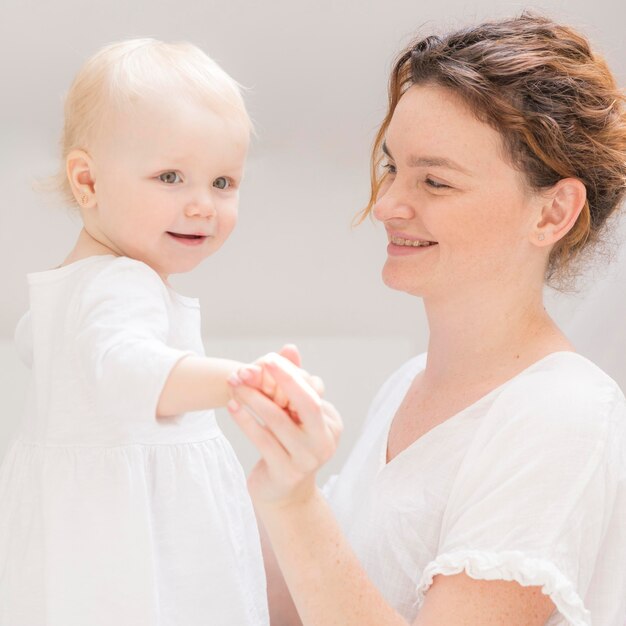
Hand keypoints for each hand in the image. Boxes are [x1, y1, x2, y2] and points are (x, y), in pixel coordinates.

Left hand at [227, 354, 341, 507]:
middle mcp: (325, 442)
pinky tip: (232, 407)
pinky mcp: (285, 472)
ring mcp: (307, 460)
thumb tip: (290, 348)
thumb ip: (293, 382)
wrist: (284, 494)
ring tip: (235, 384)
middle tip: (256, 364)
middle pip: (307, 404)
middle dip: (282, 380)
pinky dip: (245, 421)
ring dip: (253, 398)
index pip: (312, 392)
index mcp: (332, 424)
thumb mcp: (294, 415)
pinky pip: (262, 440)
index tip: (267, 360)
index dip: (289, 375)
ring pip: (278, 421)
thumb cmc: (289, 445)